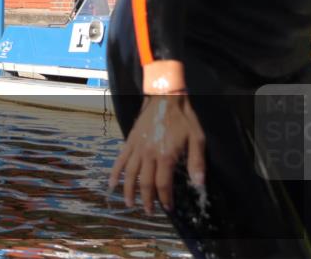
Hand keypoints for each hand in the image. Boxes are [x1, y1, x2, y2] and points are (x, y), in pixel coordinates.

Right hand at [108, 94, 205, 213]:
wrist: (164, 98)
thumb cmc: (183, 119)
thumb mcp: (197, 139)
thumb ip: (197, 162)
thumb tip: (199, 183)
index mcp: (166, 155)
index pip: (163, 183)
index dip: (165, 198)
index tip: (168, 208)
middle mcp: (148, 154)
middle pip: (145, 182)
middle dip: (147, 199)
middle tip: (148, 211)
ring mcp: (137, 148)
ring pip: (130, 174)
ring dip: (129, 190)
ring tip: (129, 203)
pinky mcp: (129, 141)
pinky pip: (120, 160)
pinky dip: (115, 172)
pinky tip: (111, 183)